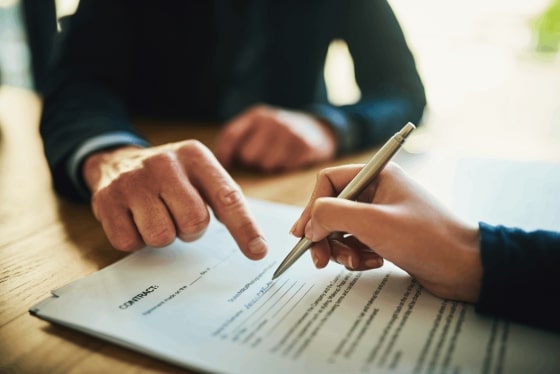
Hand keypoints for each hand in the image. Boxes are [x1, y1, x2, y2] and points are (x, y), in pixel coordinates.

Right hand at [82, 140, 266, 258]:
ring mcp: (133, 180)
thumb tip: (257, 247)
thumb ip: (227, 203)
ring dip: (164, 235)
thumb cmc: (171, 177)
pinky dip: (136, 240)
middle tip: (178, 215)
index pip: (227, 197)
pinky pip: (131, 243)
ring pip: (162, 236)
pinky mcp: (107, 200)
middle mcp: (165, 163)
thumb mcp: (200, 175)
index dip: (244, 228)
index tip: (258, 252)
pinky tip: (135, 219)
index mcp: (196, 156)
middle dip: (190, 229)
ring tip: (157, 215)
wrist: (119, 160)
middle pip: (194, 222)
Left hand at [215, 104, 336, 171]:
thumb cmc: (277, 134)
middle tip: (262, 160)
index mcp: (256, 115)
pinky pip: (286, 168)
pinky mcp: (305, 145)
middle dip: (253, 163)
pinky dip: (287, 169)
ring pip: (267, 165)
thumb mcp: (258, 127)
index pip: (231, 135)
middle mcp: (272, 120)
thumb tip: (213, 161)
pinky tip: (291, 160)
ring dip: (270, 168)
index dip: (224, 154)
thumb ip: (237, 138)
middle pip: (248, 156)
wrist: (317, 129)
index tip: (222, 169)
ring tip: (277, 159)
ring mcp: (290, 132)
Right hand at [290, 163, 481, 301]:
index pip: (329, 182)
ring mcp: (382, 214)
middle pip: (332, 208)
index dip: (312, 207)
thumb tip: (310, 223)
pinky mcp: (387, 236)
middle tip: (319, 259)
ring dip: (342, 248)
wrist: (465, 268)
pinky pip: (357, 243)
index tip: (305, 234)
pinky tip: (373, 263)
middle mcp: (378, 191)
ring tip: (355, 262)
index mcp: (377, 176)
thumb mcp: (372, 222)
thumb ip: (332, 214)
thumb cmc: (425, 239)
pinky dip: (358, 256)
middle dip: (324, 234)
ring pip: (342, 229)